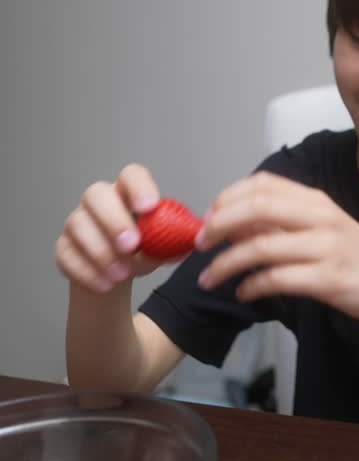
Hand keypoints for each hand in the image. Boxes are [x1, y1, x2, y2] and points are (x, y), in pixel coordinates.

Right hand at [56, 164, 164, 293]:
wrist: (115, 276)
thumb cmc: (141, 251)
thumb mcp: (161, 247)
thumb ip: (174, 242)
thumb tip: (193, 239)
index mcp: (126, 193)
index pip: (130, 175)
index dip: (139, 187)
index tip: (150, 207)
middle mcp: (98, 202)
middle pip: (96, 194)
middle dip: (114, 220)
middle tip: (132, 245)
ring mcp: (77, 223)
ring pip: (78, 225)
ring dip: (101, 251)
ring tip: (122, 275)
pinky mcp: (63, 248)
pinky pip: (67, 255)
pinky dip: (86, 272)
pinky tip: (105, 285)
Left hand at [195, 172, 358, 327]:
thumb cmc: (357, 258)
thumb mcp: (323, 228)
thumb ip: (283, 223)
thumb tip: (235, 224)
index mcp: (316, 200)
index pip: (262, 185)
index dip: (227, 198)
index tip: (208, 218)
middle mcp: (320, 217)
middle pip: (256, 208)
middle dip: (218, 226)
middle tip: (199, 245)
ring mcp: (326, 247)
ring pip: (260, 247)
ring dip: (225, 264)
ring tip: (209, 279)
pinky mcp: (329, 279)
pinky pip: (276, 279)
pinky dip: (251, 287)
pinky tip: (243, 293)